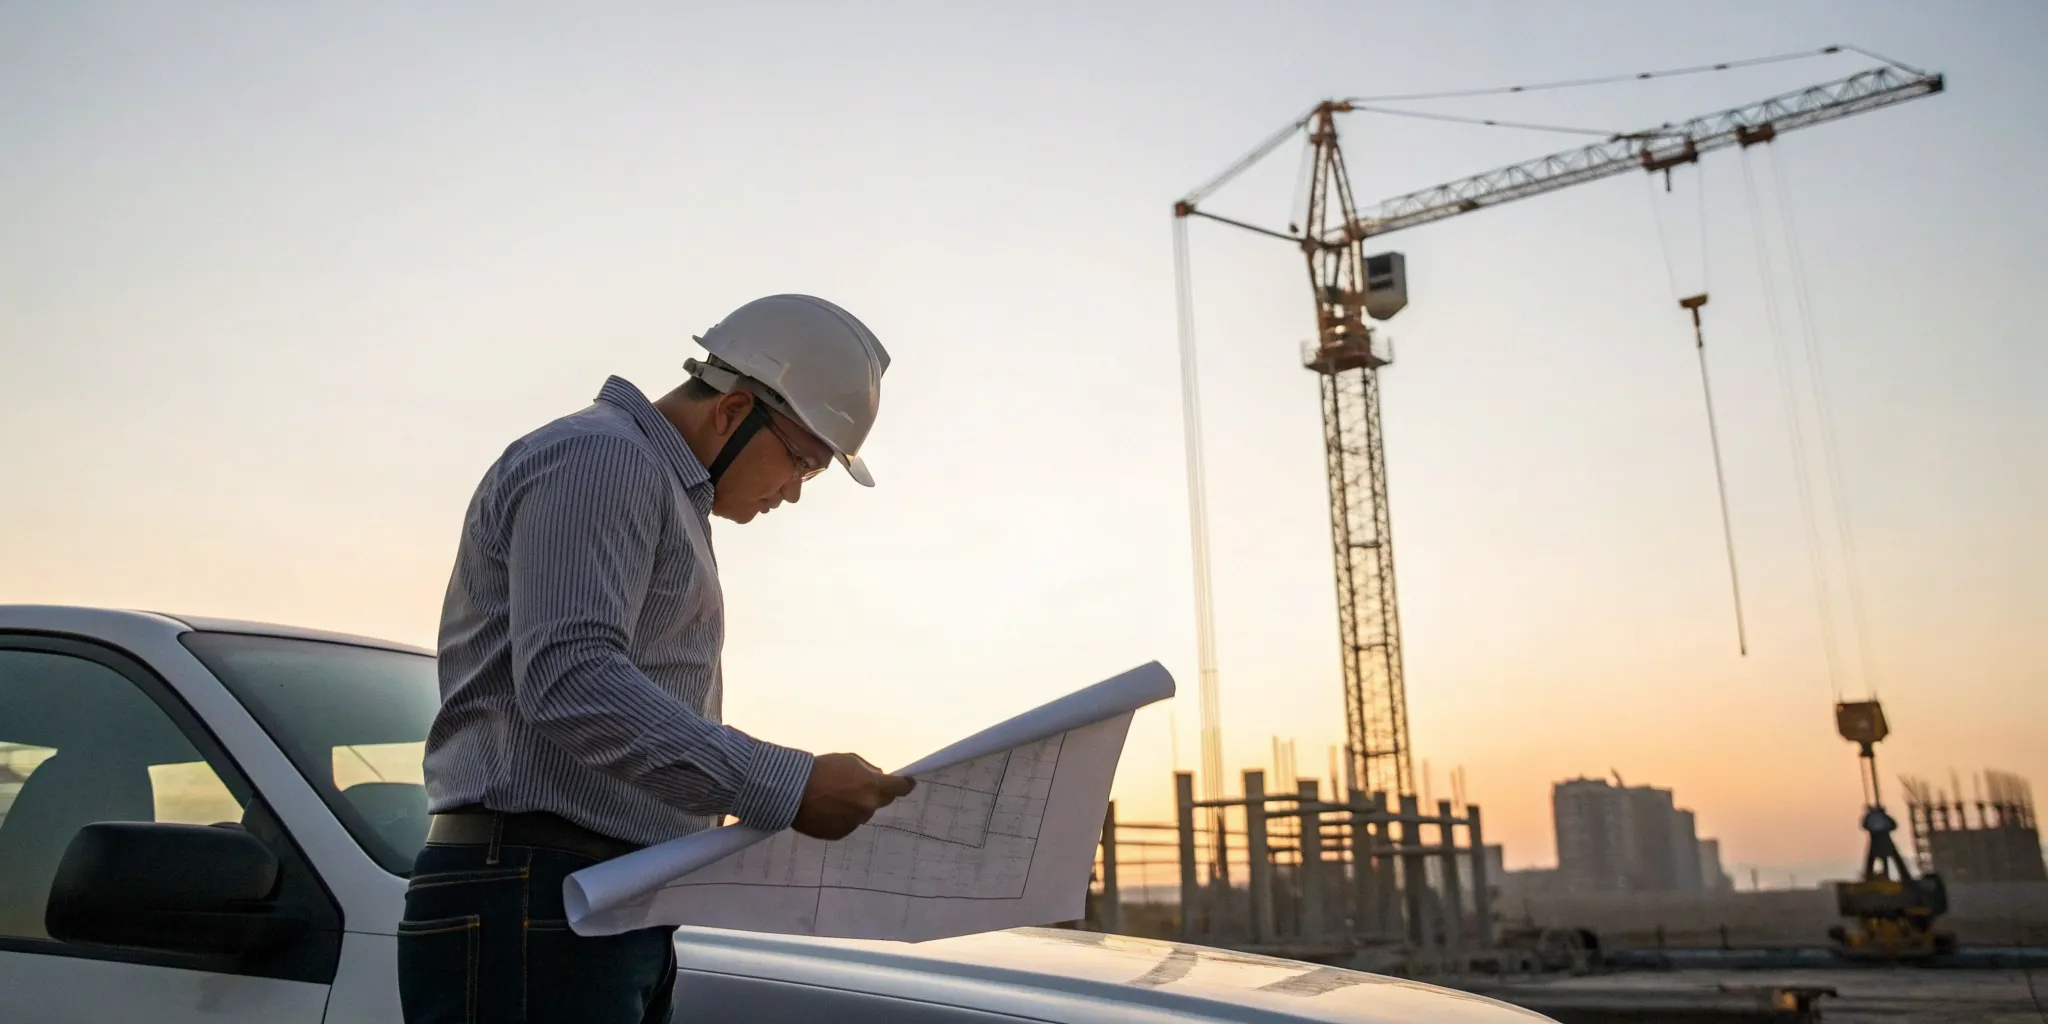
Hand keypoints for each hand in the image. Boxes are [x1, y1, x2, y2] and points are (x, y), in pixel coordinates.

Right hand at [791, 753, 914, 839]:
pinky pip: (846, 824)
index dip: (905, 784)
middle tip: (857, 786)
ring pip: (861, 813)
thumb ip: (868, 770)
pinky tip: (826, 808)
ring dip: (855, 806)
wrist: (793, 791)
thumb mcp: (849, 760)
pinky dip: (841, 817)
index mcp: (874, 788)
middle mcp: (868, 808)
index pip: (900, 788)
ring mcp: (854, 823)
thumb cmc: (822, 769)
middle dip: (873, 794)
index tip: (907, 782)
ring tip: (833, 797)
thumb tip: (878, 777)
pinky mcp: (839, 834)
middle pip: (880, 801)